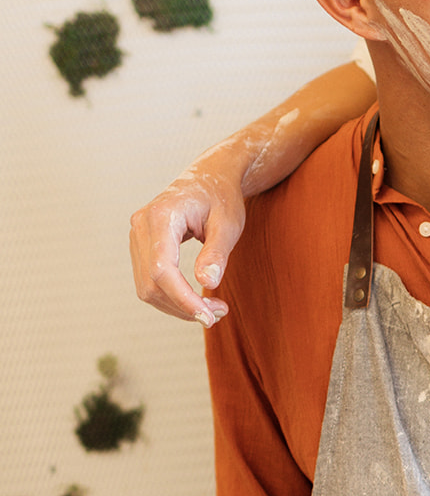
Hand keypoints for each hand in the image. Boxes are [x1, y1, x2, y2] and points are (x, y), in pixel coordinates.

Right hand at [129, 160, 246, 325]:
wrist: (208, 178)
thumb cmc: (221, 197)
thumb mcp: (227, 224)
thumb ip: (216, 253)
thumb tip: (207, 283)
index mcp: (161, 216)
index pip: (162, 269)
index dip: (182, 299)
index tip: (208, 317)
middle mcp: (141, 225)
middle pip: (151, 283)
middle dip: (183, 306)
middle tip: (218, 314)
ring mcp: (137, 235)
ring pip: (146, 287)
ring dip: (177, 306)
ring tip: (212, 309)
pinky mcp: (141, 246)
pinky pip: (149, 281)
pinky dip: (171, 297)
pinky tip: (195, 299)